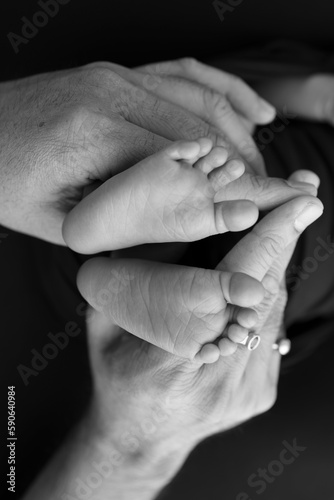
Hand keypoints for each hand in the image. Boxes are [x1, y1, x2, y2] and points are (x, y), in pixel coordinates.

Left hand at [0, 59, 309, 244]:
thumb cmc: (5, 181)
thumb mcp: (59, 221)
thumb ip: (119, 221)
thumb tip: (176, 222)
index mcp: (96, 133)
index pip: (186, 162)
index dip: (228, 187)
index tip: (258, 206)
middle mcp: (112, 92)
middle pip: (202, 129)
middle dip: (243, 163)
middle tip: (269, 192)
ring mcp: (116, 74)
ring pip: (201, 98)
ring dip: (240, 130)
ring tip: (263, 162)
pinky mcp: (116, 71)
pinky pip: (182, 73)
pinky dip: (223, 89)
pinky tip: (252, 107)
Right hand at [23, 192, 321, 499]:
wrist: (142, 438)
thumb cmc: (118, 377)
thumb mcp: (103, 328)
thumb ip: (123, 284)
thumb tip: (147, 232)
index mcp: (171, 363)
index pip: (227, 293)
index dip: (263, 247)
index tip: (296, 207)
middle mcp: (219, 378)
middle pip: (264, 297)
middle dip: (284, 241)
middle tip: (305, 196)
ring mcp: (246, 389)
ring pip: (274, 311)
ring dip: (278, 264)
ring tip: (289, 220)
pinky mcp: (261, 392)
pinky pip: (272, 331)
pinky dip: (270, 295)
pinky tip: (266, 271)